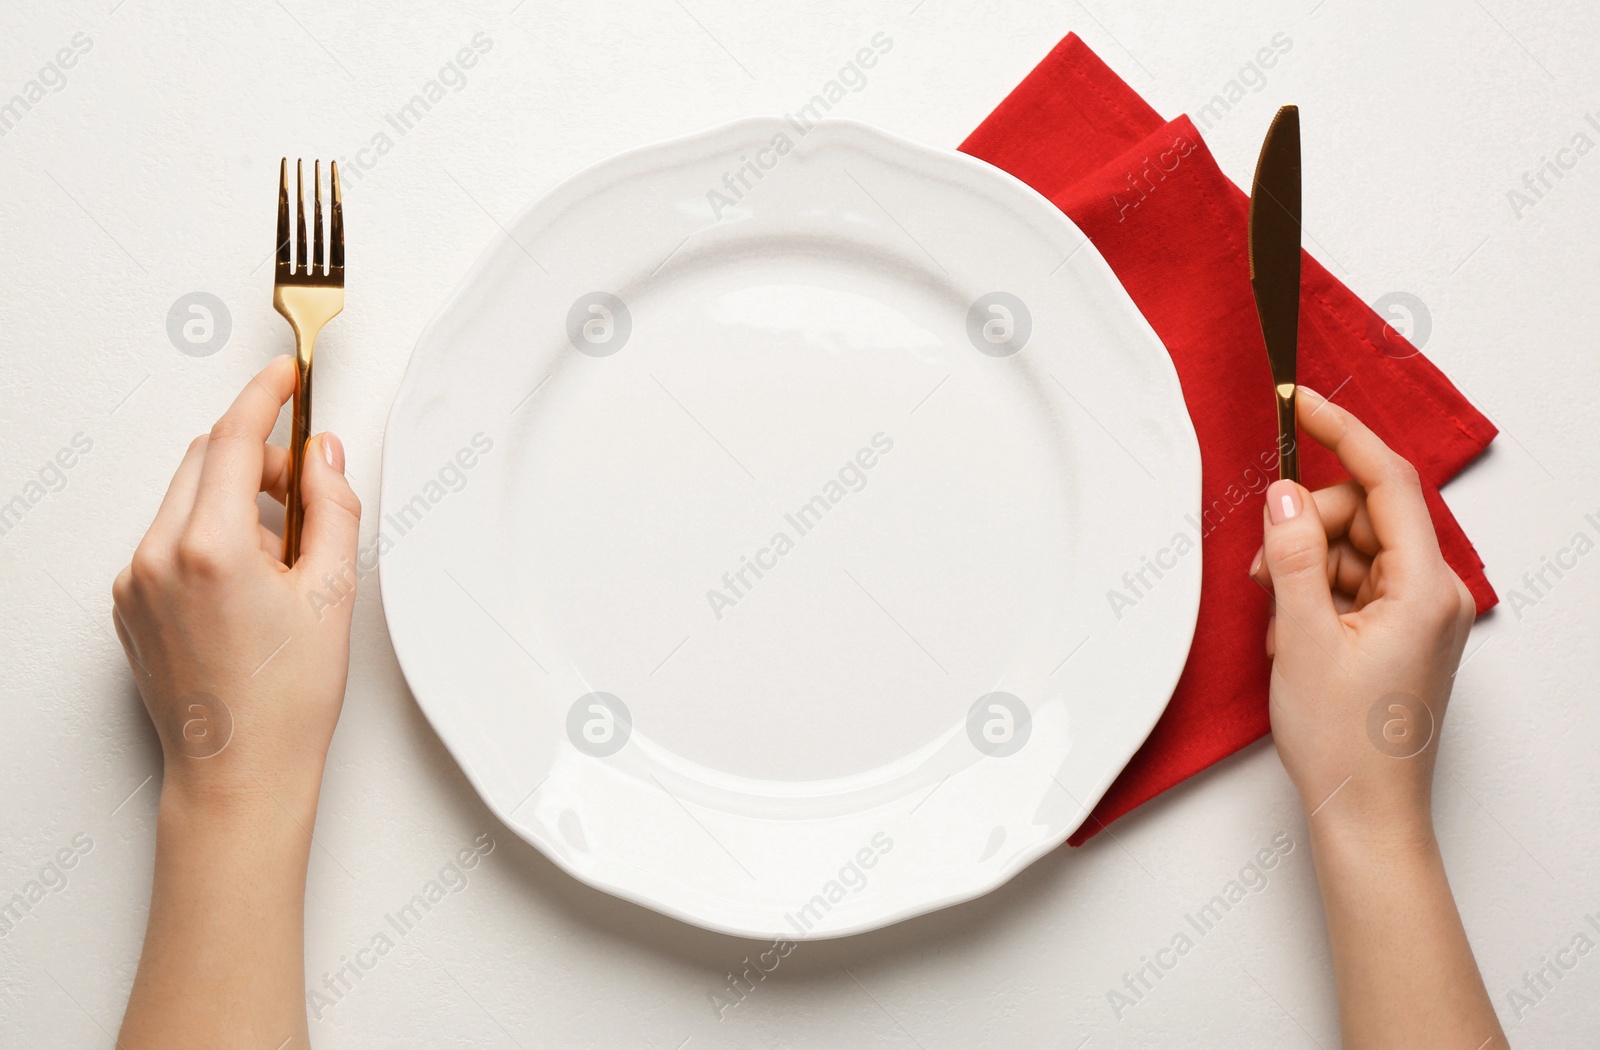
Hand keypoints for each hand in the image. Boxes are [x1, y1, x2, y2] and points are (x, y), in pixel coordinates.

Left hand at [111, 355, 360, 812]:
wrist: (239, 773)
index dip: (262, 398)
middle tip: (304, 490)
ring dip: (233, 502)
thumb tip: (322, 458)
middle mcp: (157, 558)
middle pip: (203, 462)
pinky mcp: (129, 606)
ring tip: (282, 561)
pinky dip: (210, 538)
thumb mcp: (332, 593)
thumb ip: (331, 509)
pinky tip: (250, 586)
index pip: (231, 440)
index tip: (282, 377)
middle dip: (256, 458)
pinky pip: (169, 541)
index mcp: (209, 549)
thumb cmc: (286, 701)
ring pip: (186, 502)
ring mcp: (135, 583)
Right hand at [1250, 386, 1475, 842]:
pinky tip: (1297, 631)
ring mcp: (1420, 612)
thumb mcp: (1302, 638)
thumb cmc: (1344, 742)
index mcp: (1426, 588)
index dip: (1340, 432)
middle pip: (1364, 513)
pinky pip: (1355, 579)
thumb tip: (1286, 495)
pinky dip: (1318, 591)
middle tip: (1266, 572)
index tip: (1298, 399)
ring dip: (1307, 565)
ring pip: (1354, 546)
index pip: (1386, 480)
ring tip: (1281, 620)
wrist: (1365, 813)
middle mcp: (1435, 593)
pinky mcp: (1401, 630)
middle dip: (1308, 526)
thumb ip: (1293, 556)